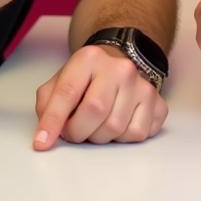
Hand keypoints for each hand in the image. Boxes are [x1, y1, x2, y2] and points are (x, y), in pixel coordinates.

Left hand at [33, 44, 166, 147]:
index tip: (42, 142)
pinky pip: (137, 134)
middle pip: (95, 112)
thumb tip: (45, 135)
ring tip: (97, 124)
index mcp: (90, 58)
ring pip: (116, 128)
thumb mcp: (60, 81)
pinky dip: (123, 138)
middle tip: (74, 130)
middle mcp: (120, 68)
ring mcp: (142, 84)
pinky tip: (118, 123)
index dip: (53, 121)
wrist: (117, 65)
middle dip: (78, 131)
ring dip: (99, 136)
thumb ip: (47, 104)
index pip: (68, 92)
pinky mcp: (157, 101)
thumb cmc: (86, 79)